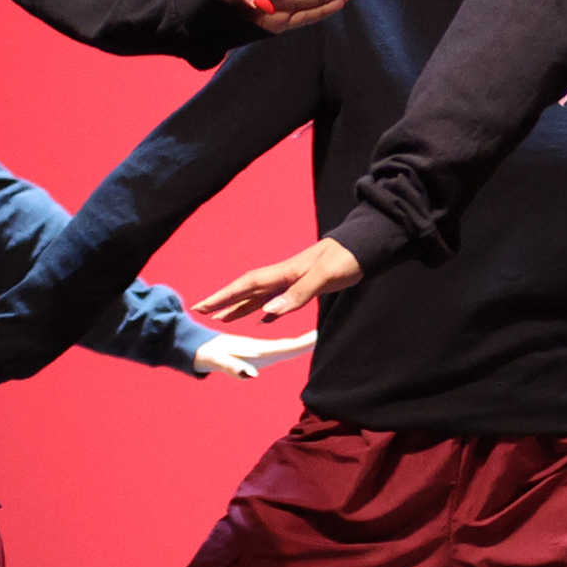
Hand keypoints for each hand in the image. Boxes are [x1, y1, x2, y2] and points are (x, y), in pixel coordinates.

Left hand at [192, 329, 314, 378]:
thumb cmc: (205, 354)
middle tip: (330, 339)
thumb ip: (232, 366)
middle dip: (309, 343)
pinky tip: (295, 348)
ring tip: (320, 342)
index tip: (322, 338)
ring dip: (303, 344)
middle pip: (290, 346)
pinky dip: (291, 347)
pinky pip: (278, 349)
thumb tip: (251, 375)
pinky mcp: (254, 353)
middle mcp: (261, 349)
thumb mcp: (217, 360)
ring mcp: (258, 350)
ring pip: (285, 346)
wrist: (195, 346)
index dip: (304, 344)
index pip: (286, 346)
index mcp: (256, 349)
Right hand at [196, 235, 363, 322]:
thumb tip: (268, 313)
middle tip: (200, 312)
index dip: (224, 296)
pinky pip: (278, 300)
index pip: (247, 285)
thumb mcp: (325, 276)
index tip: (202, 307)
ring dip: (240, 307)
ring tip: (221, 319)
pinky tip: (262, 319)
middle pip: (247, 289)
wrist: (366, 246)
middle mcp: (285, 275)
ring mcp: (294, 279)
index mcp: (285, 273)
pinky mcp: (306, 285)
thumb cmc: (347, 258)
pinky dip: (266, 310)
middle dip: (223, 301)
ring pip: (259, 296)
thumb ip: (298, 294)